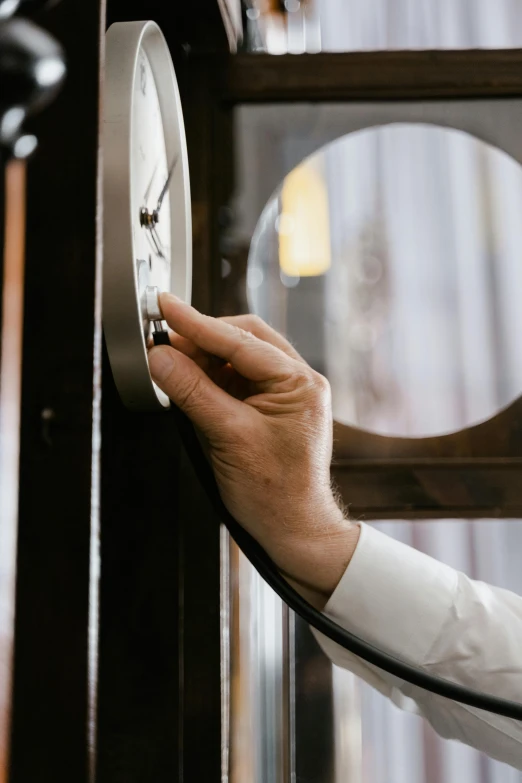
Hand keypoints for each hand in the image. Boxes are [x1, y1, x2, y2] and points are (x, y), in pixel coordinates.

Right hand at [148, 294, 359, 604]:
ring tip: (173, 367)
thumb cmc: (274, 493)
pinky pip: (237, 380)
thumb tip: (160, 357)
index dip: (197, 324)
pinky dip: (211, 379)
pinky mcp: (271, 408)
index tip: (165, 307)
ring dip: (205, 359)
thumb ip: (192, 392)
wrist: (293, 530)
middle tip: (164, 342)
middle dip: (203, 338)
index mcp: (299, 383)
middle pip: (244, 340)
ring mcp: (285, 394)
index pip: (240, 342)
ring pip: (239, 358)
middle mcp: (297, 382)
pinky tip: (191, 385)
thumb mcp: (227, 437)